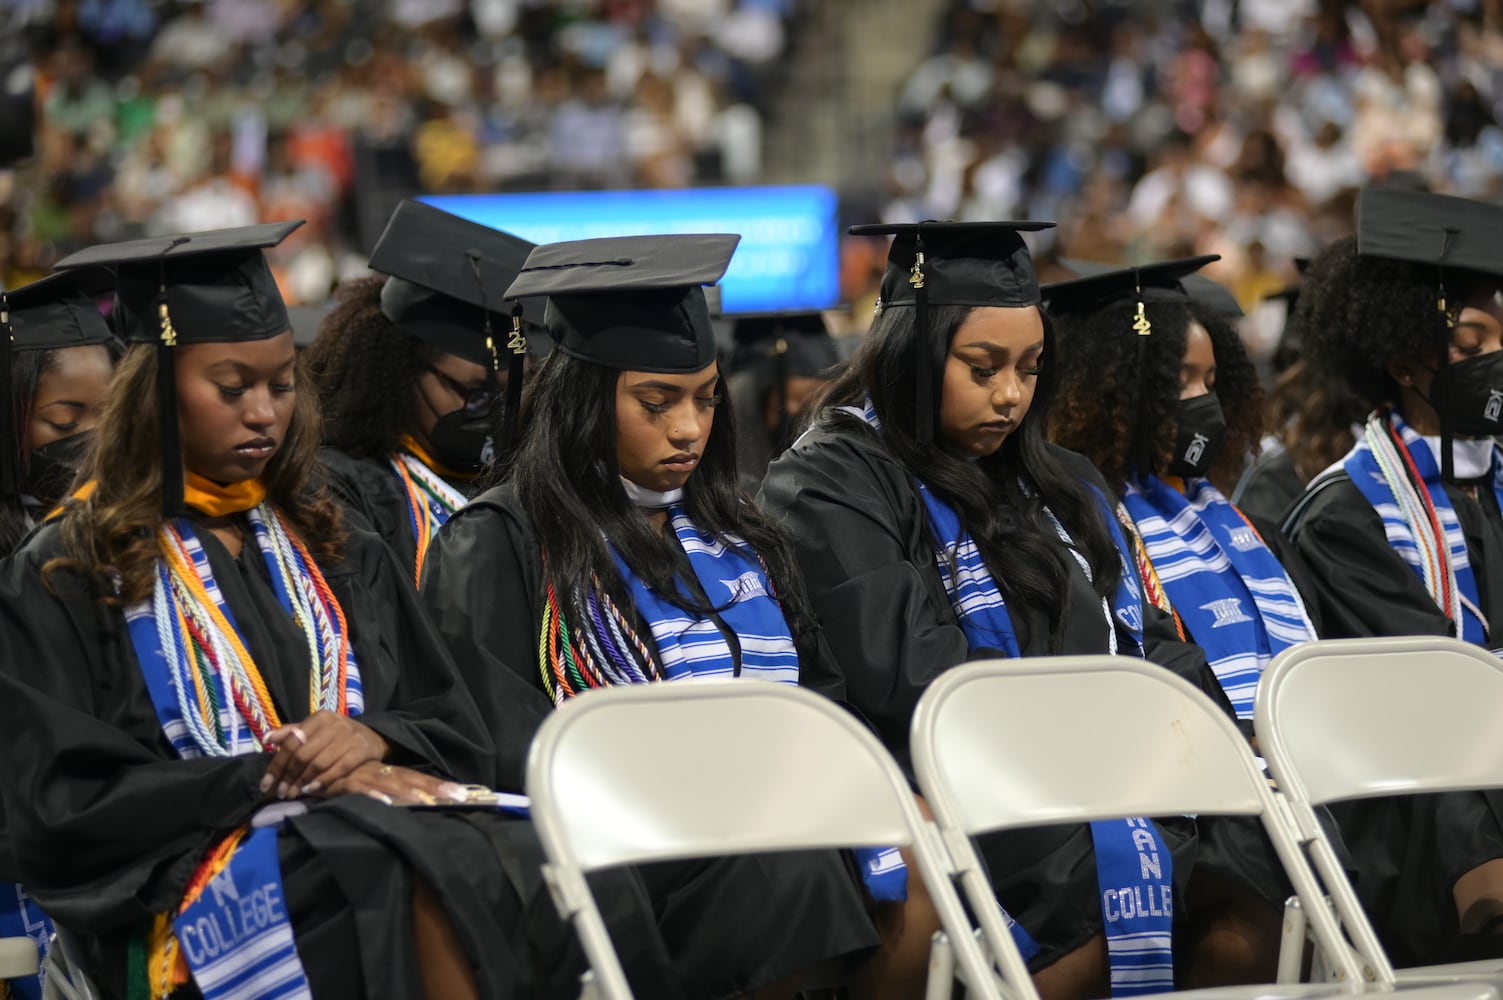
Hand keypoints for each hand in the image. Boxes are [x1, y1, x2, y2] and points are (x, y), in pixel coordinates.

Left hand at [261, 712, 388, 799]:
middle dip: (289, 776)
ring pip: (319, 763)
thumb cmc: (337, 735)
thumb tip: (267, 739)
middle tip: (281, 792)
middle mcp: (334, 725)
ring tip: (294, 794)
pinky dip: (324, 781)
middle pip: (303, 754)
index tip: (266, 784)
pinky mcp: (362, 749)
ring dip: (303, 781)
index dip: (277, 764)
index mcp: (319, 718)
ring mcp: (349, 737)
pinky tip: (313, 790)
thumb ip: (291, 733)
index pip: (292, 742)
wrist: (372, 736)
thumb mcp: (315, 729)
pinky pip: (340, 768)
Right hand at [322, 761, 466, 805]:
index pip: (418, 778)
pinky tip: (387, 803)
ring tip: (429, 802)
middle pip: (413, 780)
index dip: (439, 786)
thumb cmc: (342, 778)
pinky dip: (374, 796)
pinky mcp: (347, 783)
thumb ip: (385, 793)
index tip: (464, 794)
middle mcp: (381, 773)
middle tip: (460, 797)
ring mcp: (365, 776)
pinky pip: (362, 790)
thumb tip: (411, 804)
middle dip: (435, 789)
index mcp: (388, 773)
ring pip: (392, 785)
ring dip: (410, 793)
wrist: (312, 759)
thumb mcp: (368, 785)